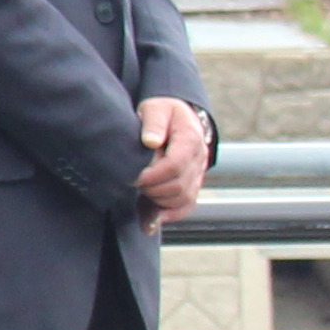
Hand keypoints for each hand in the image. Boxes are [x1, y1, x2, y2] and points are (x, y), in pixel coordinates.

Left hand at [135, 94, 212, 226]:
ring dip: (158, 201)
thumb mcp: (155, 108)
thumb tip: (150, 141)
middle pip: (179, 185)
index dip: (153, 175)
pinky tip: (150, 221)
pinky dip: (169, 215)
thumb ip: (153, 122)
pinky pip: (186, 206)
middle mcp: (199, 159)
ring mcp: (198, 174)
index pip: (176, 165)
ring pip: (182, 199)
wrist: (176, 118)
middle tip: (130, 183)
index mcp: (191, 138)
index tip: (132, 177)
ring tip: (138, 192)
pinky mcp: (192, 184)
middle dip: (152, 188)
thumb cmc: (162, 112)